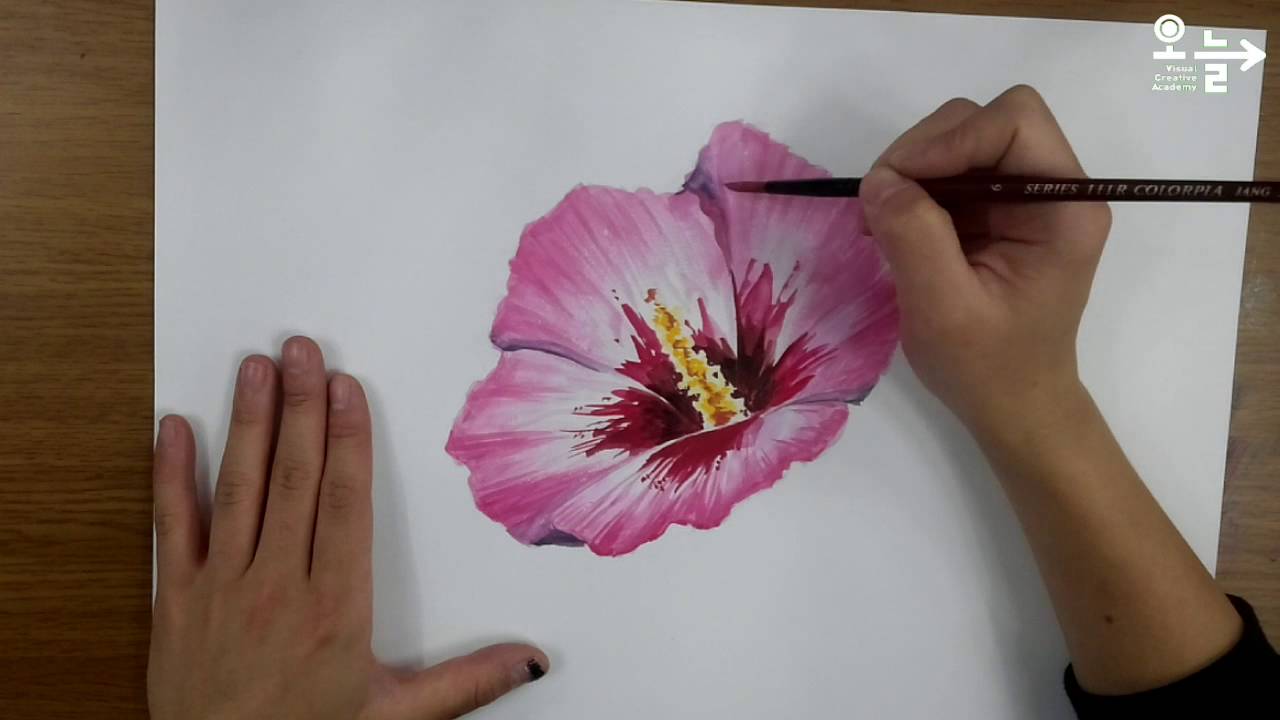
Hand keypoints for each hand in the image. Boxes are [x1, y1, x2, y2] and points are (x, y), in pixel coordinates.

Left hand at [149, 336, 548, 719]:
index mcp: (336, 608)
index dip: (347, 440)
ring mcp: (222, 589)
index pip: (344, 504)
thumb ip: (466, 682)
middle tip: (303, 350)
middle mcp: (278, 588)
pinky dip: (169, 475)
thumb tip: (531, 663)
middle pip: (293, 479)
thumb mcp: (395, 718)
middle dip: (300, 409)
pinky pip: (174, 526)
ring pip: (238, 489)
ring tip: (255, 367)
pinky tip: (173, 427)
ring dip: (246, 423)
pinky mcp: (178, 601)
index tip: (347, 389)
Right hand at [861, 85, 1111, 430]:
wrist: (1013, 408)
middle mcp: (1053, 188)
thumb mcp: (945, 309)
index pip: (1014, 121)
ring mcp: (1023, 198)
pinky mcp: (994, 212)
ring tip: (883, 221)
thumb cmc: (989, 368)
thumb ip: (915, 238)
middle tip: (882, 204)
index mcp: (1065, 207)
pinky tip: (893, 226)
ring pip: (960, 139)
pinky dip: (913, 188)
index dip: (951, 139)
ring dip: (914, 170)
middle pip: (983, 121)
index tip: (898, 183)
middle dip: (925, 152)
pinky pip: (948, 172)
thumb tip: (879, 180)